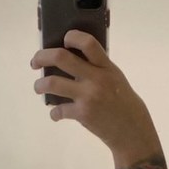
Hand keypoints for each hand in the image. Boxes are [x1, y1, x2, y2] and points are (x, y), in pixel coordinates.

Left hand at [30, 30, 158, 157]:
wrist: (132, 132)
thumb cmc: (124, 103)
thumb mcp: (116, 79)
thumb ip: (98, 69)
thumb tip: (71, 60)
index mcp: (106, 67)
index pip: (88, 43)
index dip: (71, 37)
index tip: (63, 40)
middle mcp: (96, 78)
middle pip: (61, 58)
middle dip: (41, 57)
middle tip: (35, 62)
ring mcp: (88, 96)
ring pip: (52, 83)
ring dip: (39, 85)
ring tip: (39, 87)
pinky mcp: (82, 114)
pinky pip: (58, 110)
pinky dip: (54, 113)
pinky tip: (56, 114)